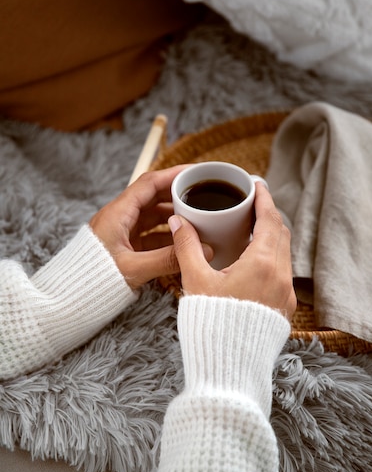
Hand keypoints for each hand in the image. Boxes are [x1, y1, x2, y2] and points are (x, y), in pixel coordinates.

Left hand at [89, 166, 207, 288]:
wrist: (67, 298)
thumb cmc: (93, 280)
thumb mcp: (134, 269)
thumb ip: (169, 259)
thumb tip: (204, 251)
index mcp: (118, 213)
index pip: (150, 183)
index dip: (174, 174)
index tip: (196, 173)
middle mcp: (119, 217)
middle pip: (153, 196)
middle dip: (178, 194)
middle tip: (203, 195)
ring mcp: (121, 232)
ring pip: (153, 216)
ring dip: (175, 216)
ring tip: (199, 220)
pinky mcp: (123, 246)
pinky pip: (150, 234)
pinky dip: (167, 235)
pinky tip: (182, 241)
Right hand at [168, 181, 296, 318]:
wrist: (229, 369)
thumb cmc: (211, 325)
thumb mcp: (195, 281)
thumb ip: (186, 247)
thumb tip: (177, 221)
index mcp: (262, 264)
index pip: (269, 219)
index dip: (264, 198)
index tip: (257, 184)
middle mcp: (281, 276)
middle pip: (281, 233)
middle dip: (268, 214)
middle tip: (252, 203)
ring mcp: (286, 294)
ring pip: (284, 254)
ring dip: (271, 236)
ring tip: (251, 229)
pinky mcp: (284, 309)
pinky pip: (283, 273)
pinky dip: (272, 257)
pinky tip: (254, 261)